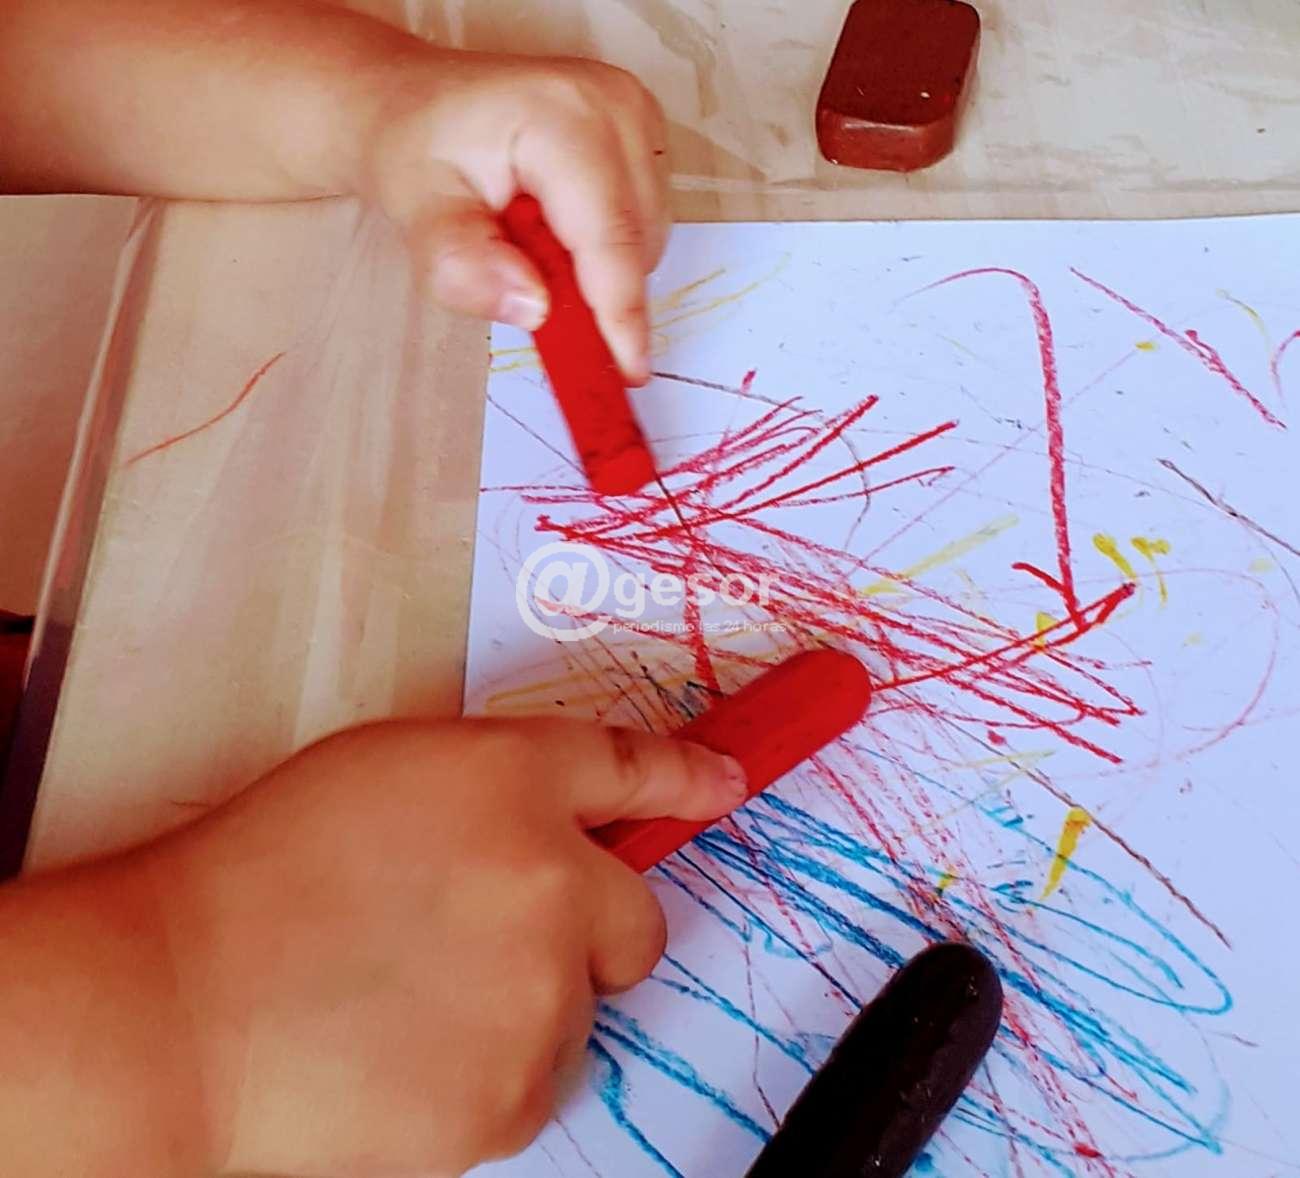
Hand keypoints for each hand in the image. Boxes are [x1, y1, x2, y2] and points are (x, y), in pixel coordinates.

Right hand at [152, 718, 743, 1176]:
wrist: (175, 1009)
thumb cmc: (257, 876)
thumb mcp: (382, 774)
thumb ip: (493, 785)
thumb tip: (562, 819)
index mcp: (507, 782)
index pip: (628, 767)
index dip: (685, 776)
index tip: (725, 782)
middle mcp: (548, 881)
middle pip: (637, 919)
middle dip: (590, 931)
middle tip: (495, 940)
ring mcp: (540, 995)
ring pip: (578, 1008)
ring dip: (525, 1005)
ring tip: (409, 1000)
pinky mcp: (514, 1098)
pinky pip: (534, 1077)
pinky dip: (488, 1072)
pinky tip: (403, 1053)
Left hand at [357, 50, 670, 383]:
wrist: (416, 103)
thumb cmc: (416, 150)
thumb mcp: (416, 210)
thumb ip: (462, 263)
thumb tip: (534, 308)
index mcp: (562, 116)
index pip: (608, 236)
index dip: (620, 313)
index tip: (628, 371)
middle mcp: (614, 105)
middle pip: (636, 242)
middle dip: (595, 290)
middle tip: (522, 281)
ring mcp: (637, 115)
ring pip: (647, 238)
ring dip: (599, 269)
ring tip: (532, 244)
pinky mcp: (645, 133)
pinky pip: (644, 221)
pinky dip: (606, 248)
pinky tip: (556, 231)